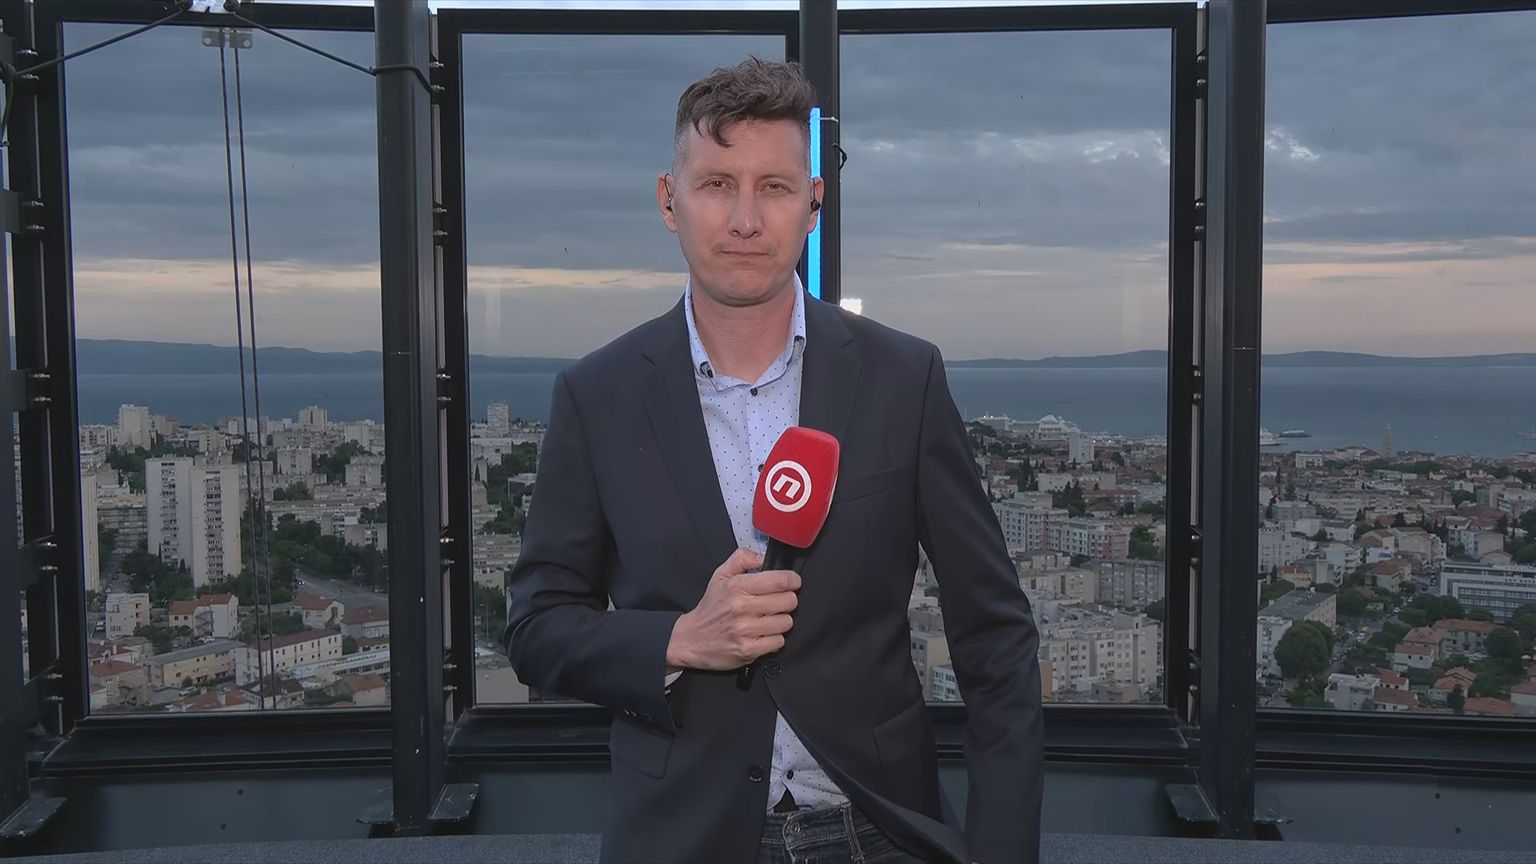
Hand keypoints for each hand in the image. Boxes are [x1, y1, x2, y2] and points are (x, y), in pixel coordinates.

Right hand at [666, 548, 799, 671]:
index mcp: (737, 586)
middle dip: (787, 601)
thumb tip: (764, 557)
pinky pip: (778, 642)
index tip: (792, 582)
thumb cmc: (710, 607)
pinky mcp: (748, 650)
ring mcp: (745, 630)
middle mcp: (742, 607)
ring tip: (768, 620)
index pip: (780, 580)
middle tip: (777, 603)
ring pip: (786, 622)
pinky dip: (774, 639)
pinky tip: (763, 635)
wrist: (689, 639)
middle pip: (788, 601)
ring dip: (780, 621)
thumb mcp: (720, 575)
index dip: (792, 580)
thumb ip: (742, 559)